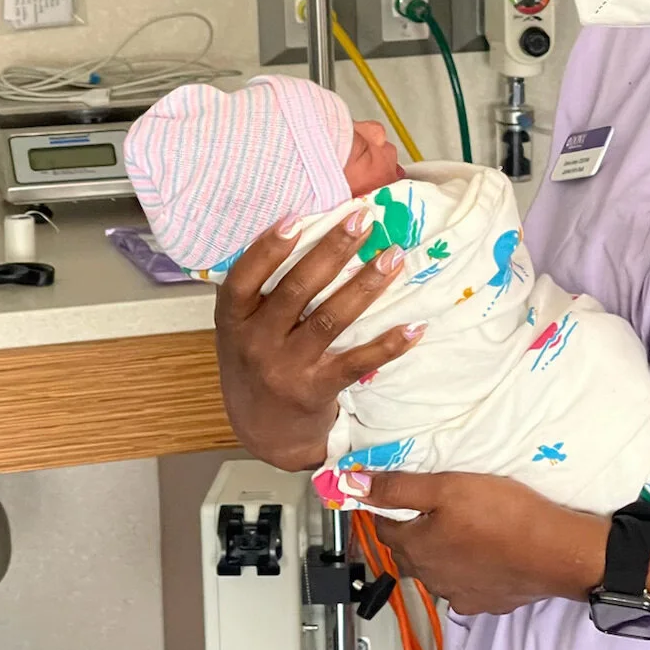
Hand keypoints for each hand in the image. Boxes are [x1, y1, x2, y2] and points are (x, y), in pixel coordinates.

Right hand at [214, 211, 420, 470]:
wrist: (263, 431)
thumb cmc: (256, 362)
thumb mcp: (241, 328)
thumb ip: (260, 291)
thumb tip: (302, 229)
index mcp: (234, 319)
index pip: (244, 278)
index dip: (268, 249)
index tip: (297, 218)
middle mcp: (256, 342)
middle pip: (296, 290)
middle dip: (332, 251)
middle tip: (363, 220)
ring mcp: (286, 368)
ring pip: (330, 319)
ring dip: (365, 286)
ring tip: (392, 257)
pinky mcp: (316, 390)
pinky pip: (357, 362)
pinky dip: (388, 345)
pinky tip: (415, 326)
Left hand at [359, 472, 607, 616]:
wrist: (553, 551)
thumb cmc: (503, 514)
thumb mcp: (448, 487)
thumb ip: (399, 487)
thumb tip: (354, 484)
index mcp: (414, 547)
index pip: (382, 526)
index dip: (387, 508)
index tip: (400, 494)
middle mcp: (428, 576)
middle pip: (407, 551)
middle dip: (412, 531)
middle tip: (435, 509)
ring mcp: (456, 594)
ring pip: (436, 570)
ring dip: (440, 553)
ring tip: (464, 530)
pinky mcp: (483, 603)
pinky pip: (464, 586)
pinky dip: (468, 572)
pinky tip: (485, 557)